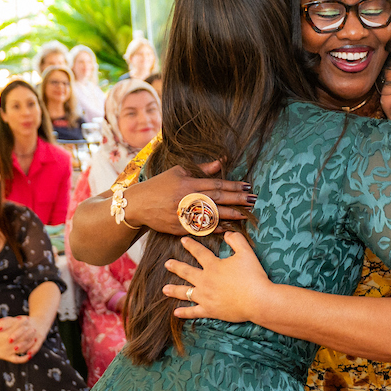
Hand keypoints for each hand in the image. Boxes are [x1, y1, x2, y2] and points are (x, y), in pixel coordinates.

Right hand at [0, 316, 36, 362]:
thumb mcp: (0, 325)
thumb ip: (11, 322)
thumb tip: (23, 319)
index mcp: (6, 335)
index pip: (19, 328)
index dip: (25, 324)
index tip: (29, 321)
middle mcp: (7, 344)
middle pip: (23, 338)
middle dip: (29, 333)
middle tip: (34, 329)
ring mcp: (8, 351)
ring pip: (22, 348)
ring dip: (30, 344)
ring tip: (35, 339)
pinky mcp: (6, 357)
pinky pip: (17, 360)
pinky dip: (24, 358)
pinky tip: (30, 355)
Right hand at [127, 160, 254, 234]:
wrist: (137, 205)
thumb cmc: (159, 185)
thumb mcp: (178, 172)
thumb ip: (201, 169)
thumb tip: (221, 162)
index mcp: (187, 183)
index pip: (215, 184)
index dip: (232, 186)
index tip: (247, 186)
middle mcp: (186, 199)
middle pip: (216, 199)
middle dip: (236, 200)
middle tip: (253, 200)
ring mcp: (183, 215)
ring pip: (211, 216)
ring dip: (230, 216)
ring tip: (245, 215)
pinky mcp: (179, 228)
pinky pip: (201, 229)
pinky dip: (215, 229)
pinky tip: (229, 228)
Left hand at [162, 232, 273, 322]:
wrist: (257, 300)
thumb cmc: (253, 276)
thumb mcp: (247, 253)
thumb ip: (236, 240)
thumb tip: (227, 233)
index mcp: (213, 266)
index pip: (199, 253)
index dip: (190, 245)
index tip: (182, 241)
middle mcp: (205, 280)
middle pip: (187, 272)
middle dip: (176, 267)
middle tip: (167, 264)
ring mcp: (205, 297)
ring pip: (185, 292)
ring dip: (174, 290)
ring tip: (164, 289)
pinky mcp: (210, 310)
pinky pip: (193, 312)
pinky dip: (184, 312)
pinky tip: (176, 313)